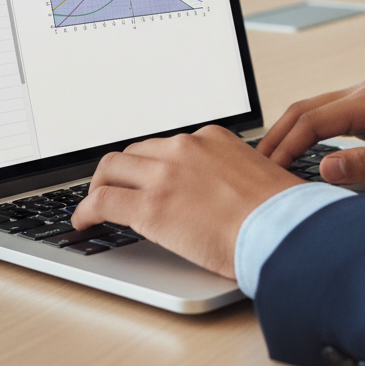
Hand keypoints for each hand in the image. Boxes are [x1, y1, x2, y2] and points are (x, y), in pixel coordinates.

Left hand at [70, 125, 302, 279]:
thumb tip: (222, 195)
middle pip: (135, 152)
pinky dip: (86, 210)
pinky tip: (84, 223)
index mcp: (212, 138)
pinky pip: (102, 200)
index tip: (146, 177)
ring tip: (94, 206)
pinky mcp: (149, 206)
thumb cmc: (278, 212)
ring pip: (111, 168)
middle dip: (122, 171)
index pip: (167, 144)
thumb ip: (230, 174)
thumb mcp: (255, 176)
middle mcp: (185, 147)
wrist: (280, 228)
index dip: (151, 164)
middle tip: (116, 190)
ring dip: (100, 186)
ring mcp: (165, 174)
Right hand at [257, 80, 364, 184]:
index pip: (312, 120)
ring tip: (270, 161)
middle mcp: (363, 92)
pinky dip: (307, 130)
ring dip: (290, 132)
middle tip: (254, 167)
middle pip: (305, 109)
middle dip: (277, 136)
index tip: (266, 171)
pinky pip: (328, 115)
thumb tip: (325, 169)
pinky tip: (301, 150)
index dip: (285, 146)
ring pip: (314, 109)